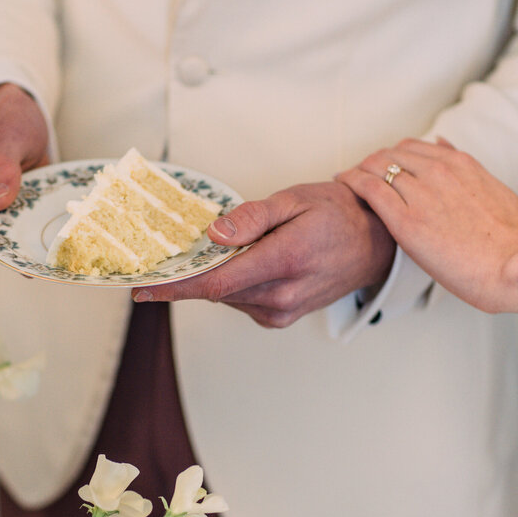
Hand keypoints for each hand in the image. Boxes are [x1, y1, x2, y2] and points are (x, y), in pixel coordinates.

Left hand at [133, 181, 395, 327]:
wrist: (374, 244)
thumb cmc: (337, 215)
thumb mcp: (295, 200)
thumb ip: (252, 217)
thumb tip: (214, 234)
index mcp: (284, 261)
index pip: (217, 283)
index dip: (175, 287)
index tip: (143, 288)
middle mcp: (282, 295)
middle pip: (216, 292)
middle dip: (187, 277)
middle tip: (163, 259)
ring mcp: (282, 310)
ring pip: (227, 297)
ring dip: (212, 278)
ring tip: (213, 251)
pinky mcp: (281, 317)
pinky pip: (241, 301)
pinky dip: (231, 284)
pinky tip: (239, 263)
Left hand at [336, 139, 517, 312]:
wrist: (511, 266)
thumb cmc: (509, 238)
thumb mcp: (495, 189)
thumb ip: (468, 167)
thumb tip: (444, 144)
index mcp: (461, 164)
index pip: (414, 147)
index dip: (393, 155)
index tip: (383, 165)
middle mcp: (438, 172)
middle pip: (391, 153)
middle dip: (372, 161)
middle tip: (359, 173)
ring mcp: (421, 194)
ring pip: (376, 166)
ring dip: (358, 169)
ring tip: (347, 178)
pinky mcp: (405, 220)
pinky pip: (369, 188)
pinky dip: (351, 180)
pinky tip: (342, 181)